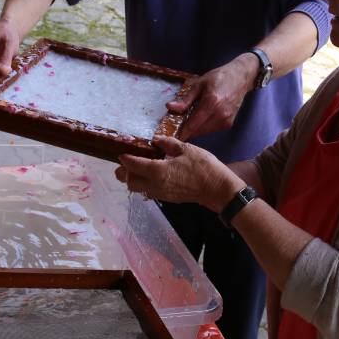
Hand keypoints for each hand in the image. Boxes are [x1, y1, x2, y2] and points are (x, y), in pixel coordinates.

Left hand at [116, 136, 240, 208]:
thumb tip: (156, 140)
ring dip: (133, 180)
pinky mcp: (167, 198)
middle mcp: (155, 185)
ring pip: (138, 189)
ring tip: (137, 169)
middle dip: (124, 172)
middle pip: (130, 182)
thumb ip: (168, 144)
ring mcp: (160, 193)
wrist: (216, 189)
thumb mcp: (186, 149)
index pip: (133, 165)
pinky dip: (144, 184)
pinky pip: (148, 192)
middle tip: (126, 163)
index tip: (121, 154)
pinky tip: (150, 175)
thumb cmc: (203, 167)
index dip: (125, 159)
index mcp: (158, 171)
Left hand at [168, 55, 257, 139]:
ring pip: (205, 132)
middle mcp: (220, 114)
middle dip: (187, 130)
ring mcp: (226, 120)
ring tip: (189, 120)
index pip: (193, 124)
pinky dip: (204, 127)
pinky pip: (212, 129)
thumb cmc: (219, 77)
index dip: (181, 132)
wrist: (240, 78)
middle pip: (198, 131)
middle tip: (178, 125)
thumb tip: (170, 107)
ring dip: (195, 129)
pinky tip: (201, 118)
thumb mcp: (199, 84)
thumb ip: (186, 99)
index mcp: (211, 103)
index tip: (172, 136)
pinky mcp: (229, 123)